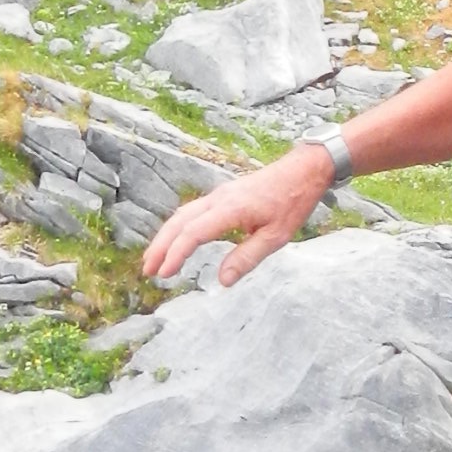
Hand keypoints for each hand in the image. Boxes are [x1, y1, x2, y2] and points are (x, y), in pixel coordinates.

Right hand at [141, 146, 333, 289]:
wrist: (303, 170)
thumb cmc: (292, 202)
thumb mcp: (277, 236)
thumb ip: (247, 257)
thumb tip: (222, 280)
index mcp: (231, 209)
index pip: (193, 233)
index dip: (176, 254)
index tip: (164, 273)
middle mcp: (219, 199)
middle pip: (179, 222)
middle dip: (160, 246)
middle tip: (148, 270)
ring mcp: (219, 195)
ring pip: (182, 215)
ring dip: (165, 236)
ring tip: (154, 259)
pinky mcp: (222, 195)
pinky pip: (191, 211)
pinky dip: (177, 227)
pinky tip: (175, 239)